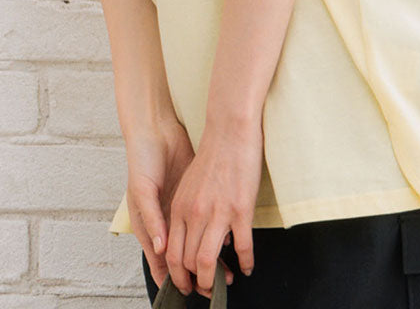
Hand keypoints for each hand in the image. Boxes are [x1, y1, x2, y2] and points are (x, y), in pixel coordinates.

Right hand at [124, 117, 235, 293]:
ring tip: (227, 271)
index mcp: (149, 223)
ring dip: (209, 258)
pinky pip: (205, 222)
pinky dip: (215, 233)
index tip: (189, 292)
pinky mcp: (192, 195)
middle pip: (182, 257)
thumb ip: (151, 219)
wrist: (156, 128)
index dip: (174, 279)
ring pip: (196, 242)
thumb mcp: (142, 190)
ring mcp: (179, 208)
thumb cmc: (143, 159)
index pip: (162, 261)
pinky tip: (229, 239)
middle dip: (197, 275)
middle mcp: (165, 220)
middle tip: (214, 287)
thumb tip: (162, 248)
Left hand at [164, 115, 262, 297]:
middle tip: (205, 291)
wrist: (229, 128)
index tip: (186, 285)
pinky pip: (242, 247)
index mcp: (179, 207)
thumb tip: (196, 236)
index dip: (177, 275)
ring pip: (208, 262)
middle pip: (187, 263)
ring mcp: (217, 213)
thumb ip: (188, 211)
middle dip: (195, 284)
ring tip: (223, 285)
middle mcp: (194, 213)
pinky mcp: (240, 209)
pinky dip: (246, 262)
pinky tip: (248, 266)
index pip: (171, 253)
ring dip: (215, 281)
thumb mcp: (190, 184)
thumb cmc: (212, 154)